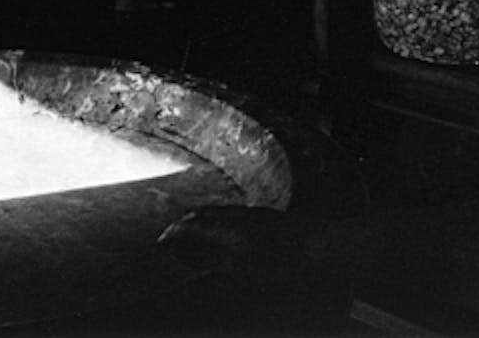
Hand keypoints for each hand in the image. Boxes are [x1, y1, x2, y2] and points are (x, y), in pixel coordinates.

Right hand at [157, 206, 328, 294]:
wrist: (316, 246)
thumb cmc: (278, 260)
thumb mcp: (236, 266)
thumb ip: (204, 256)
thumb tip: (176, 248)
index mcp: (222, 226)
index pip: (188, 225)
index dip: (172, 234)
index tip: (162, 241)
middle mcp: (234, 214)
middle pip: (200, 214)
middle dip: (183, 223)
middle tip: (173, 233)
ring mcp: (250, 213)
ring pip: (216, 211)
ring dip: (200, 218)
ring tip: (194, 227)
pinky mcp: (264, 215)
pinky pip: (230, 212)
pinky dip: (217, 218)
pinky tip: (225, 226)